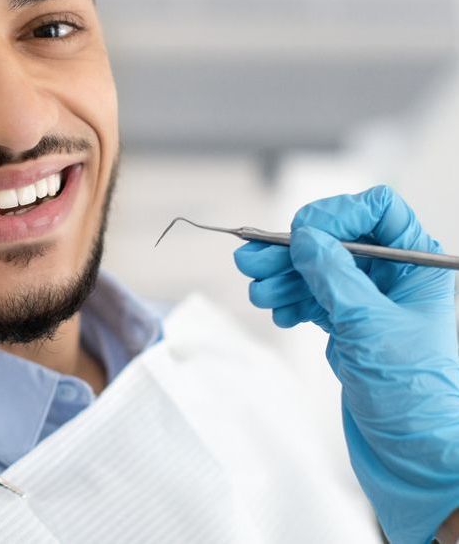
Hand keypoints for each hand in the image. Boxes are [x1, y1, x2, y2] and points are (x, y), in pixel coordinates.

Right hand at [234, 186, 458, 543]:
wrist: (414, 459)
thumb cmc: (413, 396)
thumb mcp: (368, 326)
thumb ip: (334, 276)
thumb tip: (304, 237)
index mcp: (418, 267)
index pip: (378, 211)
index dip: (338, 214)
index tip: (303, 233)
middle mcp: (394, 278)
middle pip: (336, 240)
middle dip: (292, 250)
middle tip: (252, 260)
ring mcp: (370, 301)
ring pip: (318, 269)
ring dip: (283, 276)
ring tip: (259, 291)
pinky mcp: (349, 325)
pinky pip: (312, 297)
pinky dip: (291, 300)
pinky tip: (279, 311)